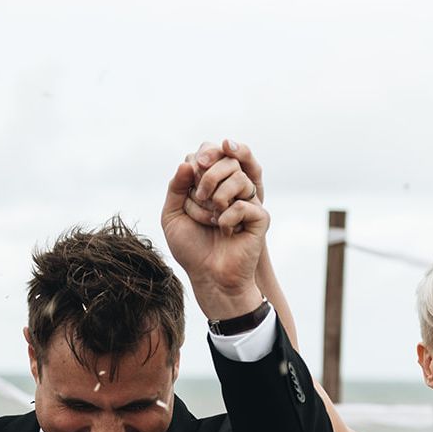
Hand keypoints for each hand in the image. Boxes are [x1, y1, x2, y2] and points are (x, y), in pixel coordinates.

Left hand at [161, 140, 268, 321]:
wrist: (209, 277)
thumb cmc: (191, 249)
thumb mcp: (172, 216)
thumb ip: (175, 187)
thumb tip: (187, 162)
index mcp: (212, 185)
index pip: (208, 154)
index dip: (197, 166)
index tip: (189, 189)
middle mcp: (231, 189)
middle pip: (226, 159)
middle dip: (207, 178)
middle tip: (199, 198)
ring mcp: (247, 202)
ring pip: (238, 177)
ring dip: (217, 197)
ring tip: (211, 219)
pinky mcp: (259, 218)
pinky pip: (244, 204)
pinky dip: (228, 217)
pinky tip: (226, 231)